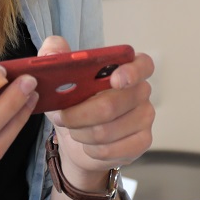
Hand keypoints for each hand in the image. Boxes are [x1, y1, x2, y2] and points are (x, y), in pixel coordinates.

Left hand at [39, 35, 154, 189]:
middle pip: (112, 105)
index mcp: (127, 67)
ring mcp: (145, 117)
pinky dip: (90, 149)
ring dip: (80, 133)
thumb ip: (54, 55)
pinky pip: (110, 149)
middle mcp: (141, 91)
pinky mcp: (142, 142)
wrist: (77, 138)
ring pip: (106, 131)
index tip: (114, 80)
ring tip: (73, 129)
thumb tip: (54, 49)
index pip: (142, 65)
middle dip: (78, 114)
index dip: (131, 72)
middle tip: (62, 116)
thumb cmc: (73, 102)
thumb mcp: (58, 77)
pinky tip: (87, 144)